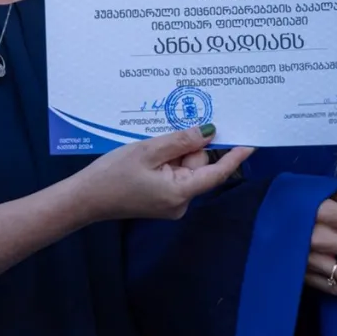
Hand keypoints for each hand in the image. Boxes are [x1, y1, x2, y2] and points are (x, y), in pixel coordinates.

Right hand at [77, 125, 254, 221]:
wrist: (85, 198)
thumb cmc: (112, 175)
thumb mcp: (147, 151)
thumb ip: (179, 141)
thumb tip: (208, 132)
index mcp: (180, 192)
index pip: (216, 173)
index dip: (234, 157)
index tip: (251, 142)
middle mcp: (180, 202)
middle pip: (197, 166)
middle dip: (186, 147)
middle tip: (163, 134)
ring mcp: (171, 202)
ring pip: (184, 168)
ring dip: (172, 153)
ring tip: (147, 147)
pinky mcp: (161, 200)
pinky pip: (173, 174)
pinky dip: (165, 161)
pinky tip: (147, 155)